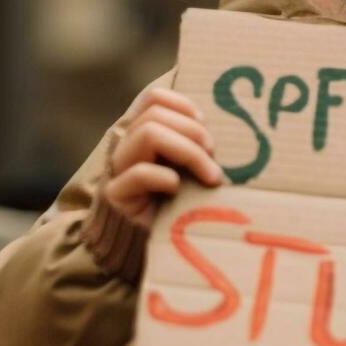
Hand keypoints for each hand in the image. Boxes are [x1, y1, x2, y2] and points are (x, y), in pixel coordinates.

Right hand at [103, 85, 222, 227]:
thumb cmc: (181, 204)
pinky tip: (178, 189)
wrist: (154, 247)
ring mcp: (118, 169)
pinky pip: (139, 173)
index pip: (154, 98)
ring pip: (148, 134)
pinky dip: (165, 177)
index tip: (207, 130)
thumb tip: (229, 124)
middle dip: (194, 132)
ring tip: (210, 176)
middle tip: (213, 157)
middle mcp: (126, 146)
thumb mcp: (192, 168)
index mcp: (142, 134)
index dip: (184, 107)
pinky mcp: (116, 196)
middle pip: (155, 114)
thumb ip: (195, 145)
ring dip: (188, 151)